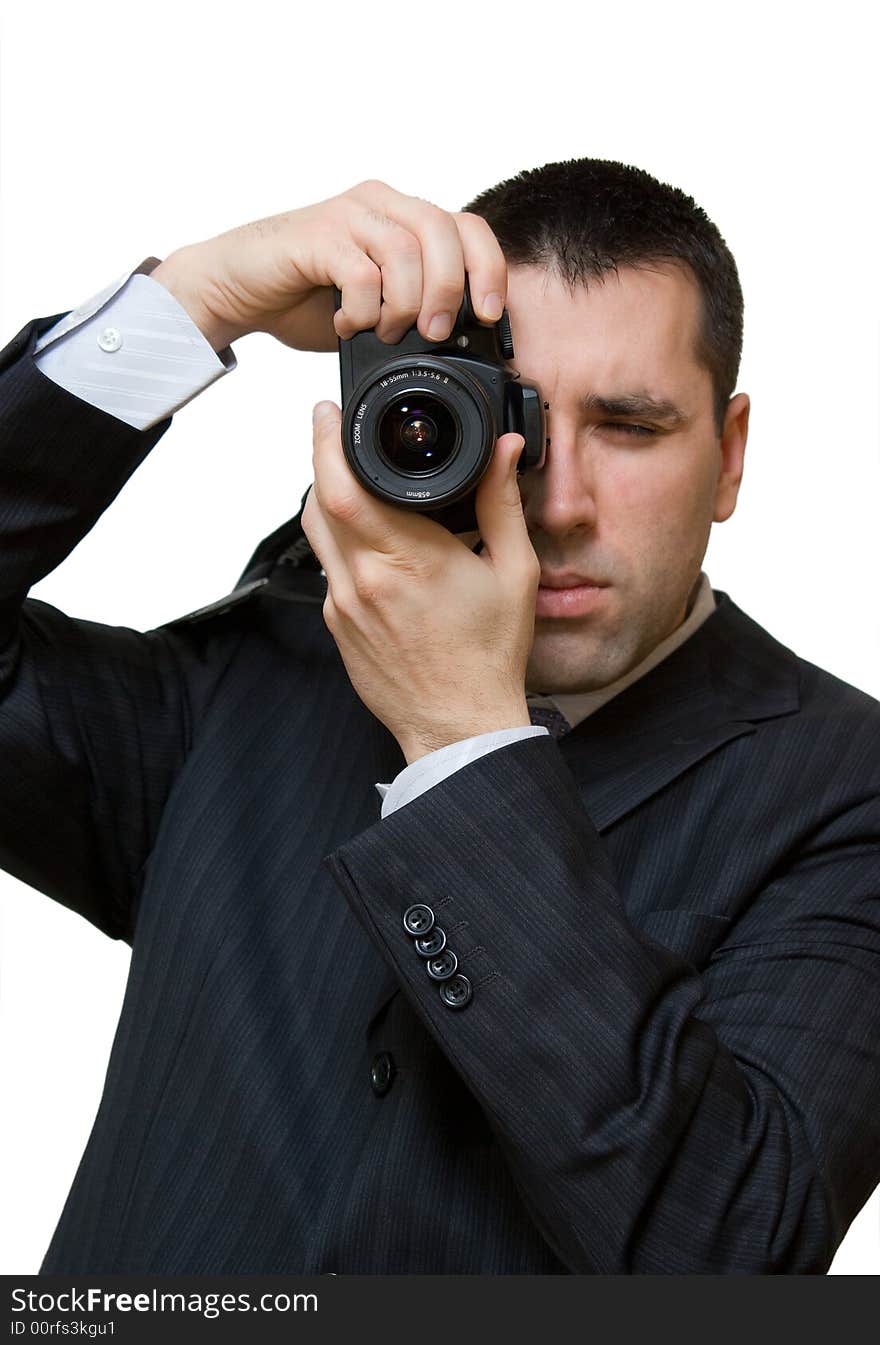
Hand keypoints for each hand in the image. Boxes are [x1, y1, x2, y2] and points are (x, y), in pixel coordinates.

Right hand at [150, 179, 508, 352]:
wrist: (240, 290)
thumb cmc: (308, 297)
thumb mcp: (377, 305)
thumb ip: (415, 306)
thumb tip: (460, 339)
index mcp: (403, 216)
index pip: (468, 226)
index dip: (488, 270)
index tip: (490, 316)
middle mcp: (380, 204)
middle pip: (443, 233)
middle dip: (450, 291)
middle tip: (436, 332)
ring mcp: (349, 215)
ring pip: (405, 252)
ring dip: (404, 306)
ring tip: (385, 332)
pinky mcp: (318, 236)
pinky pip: (362, 274)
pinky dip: (363, 311)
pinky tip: (347, 326)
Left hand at [301, 402, 538, 764]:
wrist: (458, 724)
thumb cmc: (487, 657)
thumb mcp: (513, 573)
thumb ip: (502, 504)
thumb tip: (506, 452)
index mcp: (406, 560)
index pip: (343, 486)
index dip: (325, 441)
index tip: (328, 413)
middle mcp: (362, 580)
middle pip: (316, 500)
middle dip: (321, 458)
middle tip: (335, 431)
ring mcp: (342, 606)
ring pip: (315, 532)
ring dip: (325, 498)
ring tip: (350, 476)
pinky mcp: (336, 625)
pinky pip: (326, 568)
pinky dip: (339, 541)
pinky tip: (368, 537)